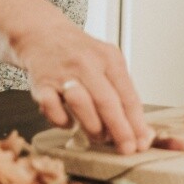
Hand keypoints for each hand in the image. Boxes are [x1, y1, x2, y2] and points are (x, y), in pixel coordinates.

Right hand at [19, 23, 152, 154]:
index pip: (128, 95)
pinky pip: (53, 109)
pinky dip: (62, 121)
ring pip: (82, 104)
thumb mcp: (107, 63)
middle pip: (107, 101)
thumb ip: (123, 93)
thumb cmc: (80, 55)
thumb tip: (142, 130)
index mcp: (109, 58)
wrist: (44, 34)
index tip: (142, 142)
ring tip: (99, 137)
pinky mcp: (41, 84)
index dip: (136, 122)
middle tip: (126, 148)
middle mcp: (87, 64)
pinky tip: (69, 122)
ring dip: (93, 127)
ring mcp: (63, 73)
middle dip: (120, 130)